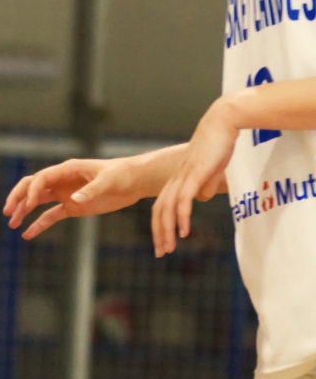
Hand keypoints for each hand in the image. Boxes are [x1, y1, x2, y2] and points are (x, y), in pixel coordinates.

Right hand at [3, 158, 143, 238]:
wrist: (134, 182)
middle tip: (7, 212)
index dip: (32, 190)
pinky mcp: (72, 207)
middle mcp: (61, 180)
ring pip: (37, 201)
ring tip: (12, 224)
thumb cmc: (122, 175)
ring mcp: (65, 194)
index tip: (27, 204)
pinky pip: (50, 216)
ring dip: (23, 211)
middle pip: (32, 187)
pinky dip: (39, 225)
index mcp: (67, 169)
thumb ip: (91, 190)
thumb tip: (74, 199)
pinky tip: (28, 234)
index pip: (41, 178)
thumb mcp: (108, 180)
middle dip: (18, 198)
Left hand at [151, 101, 235, 256]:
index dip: (159, 226)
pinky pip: (184, 199)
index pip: (161, 207)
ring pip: (168, 208)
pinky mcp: (194, 174)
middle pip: (159, 210)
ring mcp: (183, 177)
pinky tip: (183, 231)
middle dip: (158, 234)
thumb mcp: (210, 171)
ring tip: (168, 248)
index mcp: (177, 180)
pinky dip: (181, 216)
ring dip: (167, 230)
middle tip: (160, 253)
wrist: (221, 125)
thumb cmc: (217, 146)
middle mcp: (175, 180)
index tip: (162, 244)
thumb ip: (204, 184)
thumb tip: (202, 198)